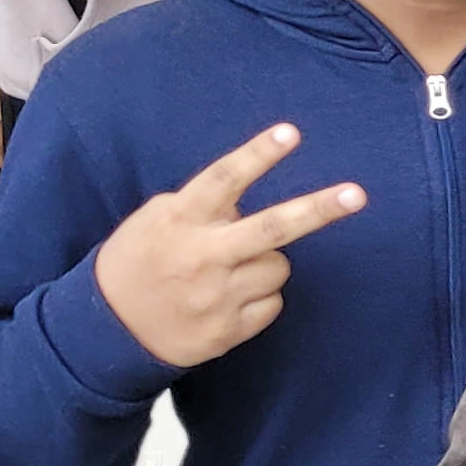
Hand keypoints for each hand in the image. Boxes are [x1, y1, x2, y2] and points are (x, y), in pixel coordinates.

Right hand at [93, 124, 364, 367]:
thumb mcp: (156, 221)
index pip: (224, 180)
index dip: (258, 154)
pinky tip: (227, 299)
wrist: (108, 331)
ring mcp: (218, 296)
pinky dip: (259, 297)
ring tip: (227, 271)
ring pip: (278, 267)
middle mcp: (203, 256)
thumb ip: (201, 206)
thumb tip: (245, 202)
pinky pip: (273, 302)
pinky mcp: (230, 330)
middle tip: (357, 195)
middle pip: (272, 228)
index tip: (291, 133)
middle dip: (318, 210)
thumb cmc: (137, 262)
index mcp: (181, 220)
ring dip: (264, 263)